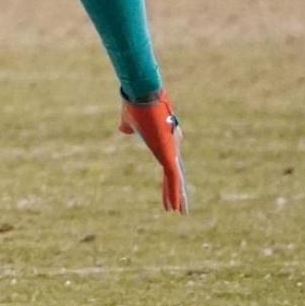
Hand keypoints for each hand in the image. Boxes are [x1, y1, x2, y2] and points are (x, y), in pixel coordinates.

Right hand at [119, 91, 187, 212]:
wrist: (142, 93)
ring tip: (180, 212)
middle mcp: (173, 145)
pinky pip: (173, 179)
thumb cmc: (135, 103)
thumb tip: (123, 129)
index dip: (169, 177)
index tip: (171, 186)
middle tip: (181, 206)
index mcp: (164, 138)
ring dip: (177, 197)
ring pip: (176, 179)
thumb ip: (128, 126)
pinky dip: (173, 194)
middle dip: (178, 190)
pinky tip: (174, 207)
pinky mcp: (170, 154)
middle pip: (176, 173)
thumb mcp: (129, 119)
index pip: (169, 162)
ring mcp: (172, 150)